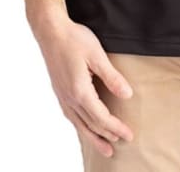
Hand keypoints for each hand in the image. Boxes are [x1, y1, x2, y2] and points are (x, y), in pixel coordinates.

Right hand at [32, 10, 134, 158]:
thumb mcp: (97, 55)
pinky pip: (71, 116)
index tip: (128, 135)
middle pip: (90, 124)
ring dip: (93, 137)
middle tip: (123, 143)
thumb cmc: (74, 39)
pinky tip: (84, 127)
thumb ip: (112, 77)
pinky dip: (81, 126)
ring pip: (79, 124)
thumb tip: (127, 95)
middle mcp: (69, 98)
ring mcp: (62, 96)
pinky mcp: (59, 91)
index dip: (116, 128)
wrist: (50, 31)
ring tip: (105, 148)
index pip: (101, 118)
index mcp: (80, 91)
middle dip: (107, 136)